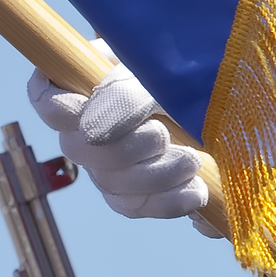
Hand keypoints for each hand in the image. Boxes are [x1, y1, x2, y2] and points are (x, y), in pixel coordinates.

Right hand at [26, 52, 209, 219]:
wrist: (227, 100)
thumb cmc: (190, 73)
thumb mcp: (159, 70)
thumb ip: (124, 93)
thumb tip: (95, 131)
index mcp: (88, 83)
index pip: (48, 99)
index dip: (60, 108)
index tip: (89, 108)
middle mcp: (89, 127)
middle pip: (82, 151)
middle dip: (125, 148)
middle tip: (162, 135)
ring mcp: (108, 164)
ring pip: (112, 183)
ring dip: (155, 175)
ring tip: (191, 160)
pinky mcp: (134, 192)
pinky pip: (137, 206)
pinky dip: (168, 202)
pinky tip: (197, 192)